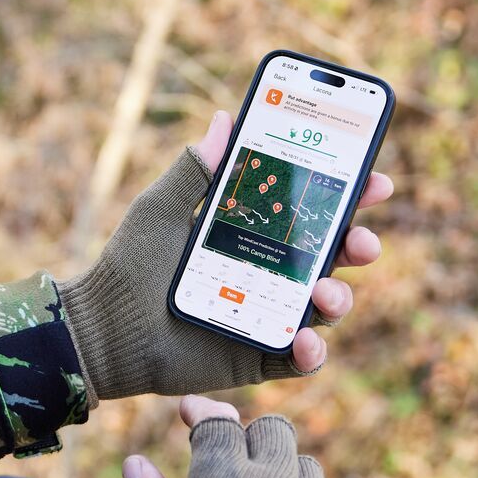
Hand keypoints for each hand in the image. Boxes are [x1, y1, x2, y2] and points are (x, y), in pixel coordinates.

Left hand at [57, 110, 391, 399]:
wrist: (102, 327)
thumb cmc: (130, 264)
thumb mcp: (162, 208)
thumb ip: (195, 168)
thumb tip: (226, 119)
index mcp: (255, 232)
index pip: (312, 210)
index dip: (350, 196)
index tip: (375, 181)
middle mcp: (270, 272)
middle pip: (333, 256)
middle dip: (359, 245)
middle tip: (362, 241)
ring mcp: (268, 315)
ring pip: (326, 306)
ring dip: (340, 296)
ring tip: (325, 290)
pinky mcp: (259, 356)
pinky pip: (301, 358)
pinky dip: (313, 350)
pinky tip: (305, 338)